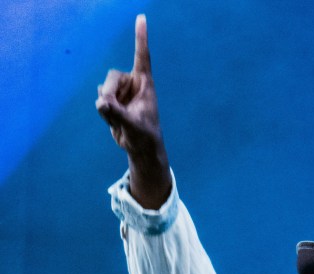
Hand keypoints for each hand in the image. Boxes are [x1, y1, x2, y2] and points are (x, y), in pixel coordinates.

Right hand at [96, 15, 170, 207]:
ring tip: (120, 121)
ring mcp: (122, 92)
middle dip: (109, 93)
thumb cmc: (144, 136)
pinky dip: (104, 113)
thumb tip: (101, 103)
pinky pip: (100, 100)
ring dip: (107, 108)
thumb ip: (117, 113)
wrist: (140, 148)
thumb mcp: (132, 125)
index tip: (142, 17)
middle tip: (110, 109)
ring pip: (103, 89)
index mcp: (145, 84)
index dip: (141, 37)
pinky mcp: (113, 100)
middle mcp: (133, 84)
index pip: (142, 56)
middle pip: (112, 77)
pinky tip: (115, 122)